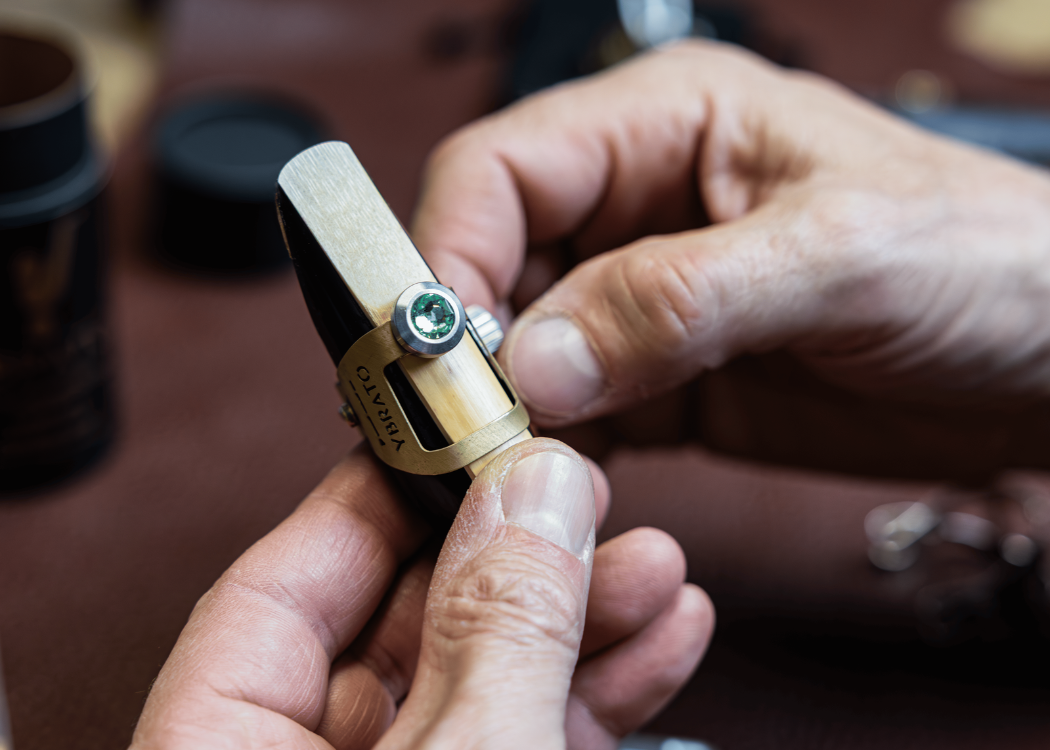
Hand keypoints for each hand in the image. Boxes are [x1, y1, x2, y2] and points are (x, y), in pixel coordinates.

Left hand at [130, 439, 711, 748]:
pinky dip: (600, 690)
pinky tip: (661, 634)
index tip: (460, 430)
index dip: (380, 491)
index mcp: (220, 749)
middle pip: (405, 620)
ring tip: (653, 562)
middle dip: (513, 552)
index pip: (282, 582)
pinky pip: (533, 736)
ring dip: (579, 617)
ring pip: (486, 679)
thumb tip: (534, 493)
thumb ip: (493, 633)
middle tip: (582, 490)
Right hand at [412, 41, 1049, 440]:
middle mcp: (637, 206)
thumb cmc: (987, 259)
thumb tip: (535, 357)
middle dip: (466, 346)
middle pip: (494, 263)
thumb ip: (678, 299)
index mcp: (666, 124)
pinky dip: (553, 451)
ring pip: (522, 347)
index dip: (452, 253)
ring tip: (504, 470)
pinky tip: (557, 484)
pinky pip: (576, 413)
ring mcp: (644, 299)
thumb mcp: (840, 256)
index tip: (441, 351)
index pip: (503, 169)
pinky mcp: (665, 380)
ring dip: (504, 409)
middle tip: (461, 430)